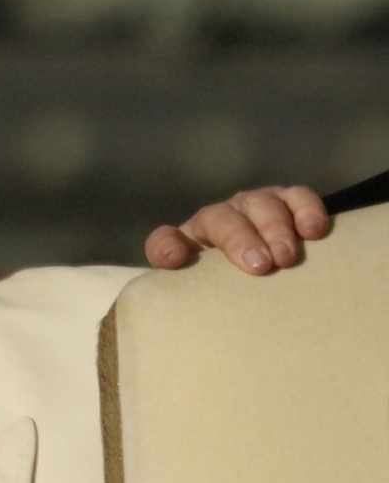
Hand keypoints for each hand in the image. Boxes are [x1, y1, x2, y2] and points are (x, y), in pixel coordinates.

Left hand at [146, 186, 329, 274]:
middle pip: (224, 217)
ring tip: (288, 257)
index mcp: (190, 237)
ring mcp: (257, 205)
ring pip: (263, 204)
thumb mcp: (196, 285)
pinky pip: (299, 197)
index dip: (168, 246)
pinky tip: (314, 231)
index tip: (179, 259)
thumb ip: (176, 274)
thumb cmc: (223, 281)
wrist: (261, 272)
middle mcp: (224, 215)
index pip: (167, 237)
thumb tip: (175, 256)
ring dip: (276, 228)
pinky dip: (307, 210)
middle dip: (242, 240)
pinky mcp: (289, 203)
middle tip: (261, 267)